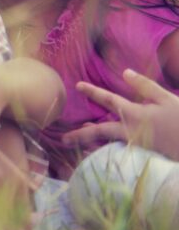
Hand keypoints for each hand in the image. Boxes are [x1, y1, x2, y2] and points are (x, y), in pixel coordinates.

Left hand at [61, 69, 178, 159]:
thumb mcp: (166, 98)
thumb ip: (145, 86)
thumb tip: (126, 72)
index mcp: (135, 114)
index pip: (109, 100)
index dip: (93, 92)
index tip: (77, 86)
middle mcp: (131, 131)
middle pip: (100, 132)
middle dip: (80, 135)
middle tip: (63, 139)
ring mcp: (136, 146)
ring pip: (108, 145)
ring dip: (92, 146)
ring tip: (79, 145)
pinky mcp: (142, 157)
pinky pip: (118, 155)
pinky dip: (107, 154)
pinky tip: (99, 156)